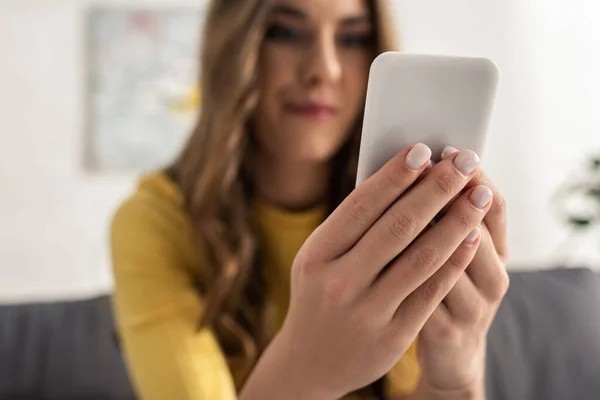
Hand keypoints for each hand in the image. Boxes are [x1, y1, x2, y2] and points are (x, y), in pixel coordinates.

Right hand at [241, 144, 491, 399]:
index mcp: (316, 254)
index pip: (362, 205)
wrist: (309, 361)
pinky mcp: (392, 336)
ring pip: (422, 257)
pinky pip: (431, 291)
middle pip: (397, 225)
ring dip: (456, 221)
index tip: (424, 150)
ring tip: (478, 194)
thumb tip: (399, 178)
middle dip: (436, 188)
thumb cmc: (318, 296)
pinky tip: (472, 237)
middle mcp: (339, 281)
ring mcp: (367, 311)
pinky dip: (454, 261)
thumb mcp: (318, 259)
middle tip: (464, 160)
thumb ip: (350, 226)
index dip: (395, 175)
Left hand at [415, 146, 509, 397]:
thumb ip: (438, 219)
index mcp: (499, 252)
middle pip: (476, 225)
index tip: (446, 146)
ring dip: (426, 224)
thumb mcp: (450, 254)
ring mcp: (476, 307)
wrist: (451, 354)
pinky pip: (426, 292)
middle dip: (446, 189)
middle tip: (422, 161)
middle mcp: (495, 277)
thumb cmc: (445, 292)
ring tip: (401, 194)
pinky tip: (385, 245)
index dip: (474, 174)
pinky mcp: (448, 332)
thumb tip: (411, 166)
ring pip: (451, 257)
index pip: (496, 205)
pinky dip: (406, 264)